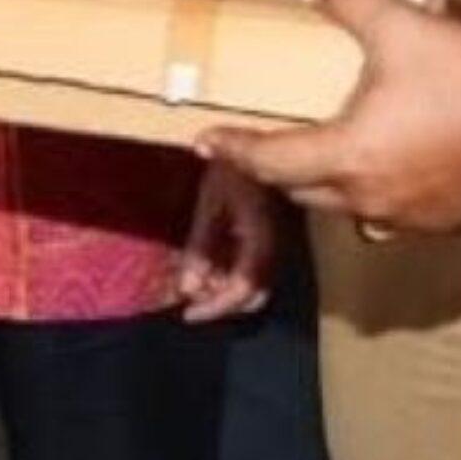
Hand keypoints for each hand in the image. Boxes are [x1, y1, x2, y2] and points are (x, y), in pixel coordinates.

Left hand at [174, 162, 275, 320]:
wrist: (257, 145)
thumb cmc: (232, 167)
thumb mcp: (211, 202)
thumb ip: (201, 245)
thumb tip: (187, 287)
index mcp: (261, 238)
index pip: (244, 287)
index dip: (217, 307)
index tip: (188, 314)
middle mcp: (273, 247)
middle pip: (253, 294)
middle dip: (219, 303)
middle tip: (188, 300)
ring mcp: (273, 244)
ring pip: (252, 283)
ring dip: (221, 289)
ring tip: (191, 280)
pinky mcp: (268, 239)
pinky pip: (251, 267)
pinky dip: (226, 275)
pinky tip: (207, 266)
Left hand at [202, 0, 460, 234]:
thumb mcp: (400, 26)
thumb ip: (351, 1)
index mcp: (345, 155)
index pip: (270, 160)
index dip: (234, 150)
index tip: (205, 141)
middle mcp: (366, 196)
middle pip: (300, 191)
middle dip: (273, 169)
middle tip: (258, 145)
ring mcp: (404, 215)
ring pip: (343, 206)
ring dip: (323, 183)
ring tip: (320, 153)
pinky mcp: (440, 221)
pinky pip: (386, 212)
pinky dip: (370, 191)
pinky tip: (382, 165)